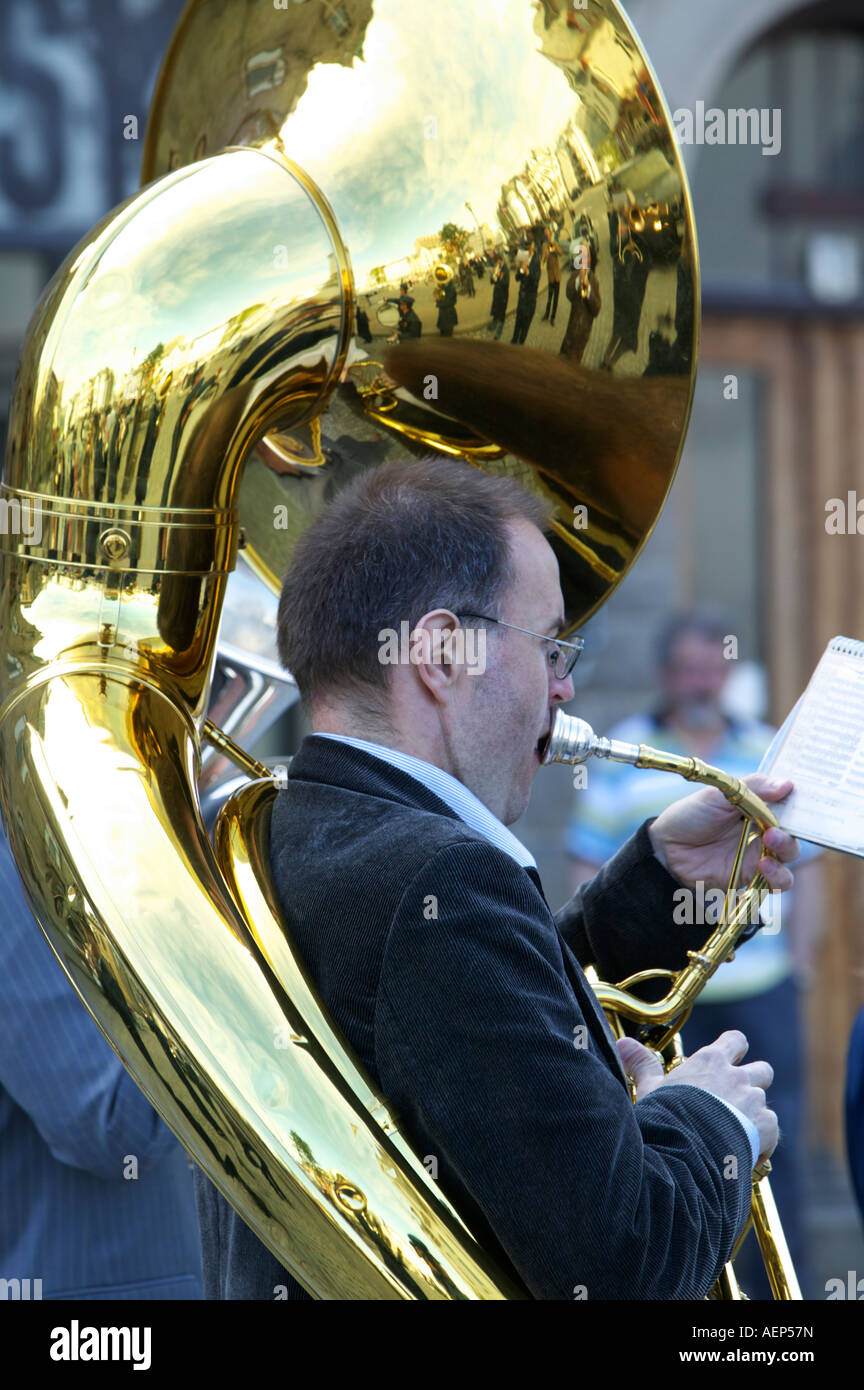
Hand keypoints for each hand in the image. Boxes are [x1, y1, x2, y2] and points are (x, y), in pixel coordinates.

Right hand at [616, 1031, 777, 1162]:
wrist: (686, 1150)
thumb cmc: (665, 1117)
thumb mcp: (651, 1089)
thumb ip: (641, 1065)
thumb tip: (623, 1043)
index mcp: (710, 1062)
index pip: (735, 1040)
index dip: (734, 1049)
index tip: (726, 1061)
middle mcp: (736, 1076)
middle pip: (761, 1069)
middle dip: (753, 1083)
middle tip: (734, 1101)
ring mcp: (753, 1100)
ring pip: (765, 1100)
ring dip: (755, 1114)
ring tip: (736, 1132)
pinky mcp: (766, 1125)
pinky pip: (772, 1128)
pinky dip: (763, 1140)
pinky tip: (744, 1153)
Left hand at [647, 774, 798, 892]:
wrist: (667, 848)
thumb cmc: (691, 816)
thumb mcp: (719, 794)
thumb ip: (754, 787)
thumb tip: (788, 784)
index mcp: (759, 806)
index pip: (789, 803)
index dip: (800, 803)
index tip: (802, 800)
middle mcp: (764, 829)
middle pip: (794, 830)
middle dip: (790, 829)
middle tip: (774, 828)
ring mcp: (759, 853)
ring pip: (790, 855)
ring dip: (787, 849)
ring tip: (769, 841)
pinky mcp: (752, 876)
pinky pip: (778, 881)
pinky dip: (778, 875)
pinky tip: (763, 865)